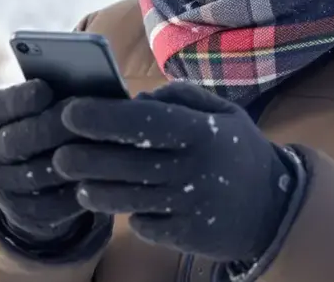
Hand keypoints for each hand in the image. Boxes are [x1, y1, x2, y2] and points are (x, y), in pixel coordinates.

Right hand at [0, 79, 91, 242]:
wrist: (32, 183)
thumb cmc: (44, 129)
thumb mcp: (38, 111)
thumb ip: (54, 97)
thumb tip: (85, 84)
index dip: (20, 99)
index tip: (45, 88)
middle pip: (18, 140)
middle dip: (53, 126)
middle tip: (85, 117)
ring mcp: (3, 188)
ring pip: (38, 173)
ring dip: (72, 157)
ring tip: (100, 143)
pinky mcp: (25, 214)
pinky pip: (53, 204)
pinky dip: (78, 188)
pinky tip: (99, 175)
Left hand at [53, 81, 294, 262]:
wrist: (274, 210)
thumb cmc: (236, 151)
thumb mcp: (221, 113)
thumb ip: (178, 96)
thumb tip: (133, 97)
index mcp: (201, 132)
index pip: (142, 122)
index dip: (102, 117)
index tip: (69, 111)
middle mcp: (193, 170)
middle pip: (124, 164)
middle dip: (83, 158)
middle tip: (58, 153)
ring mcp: (188, 207)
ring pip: (124, 199)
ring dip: (94, 190)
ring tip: (79, 180)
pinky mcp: (183, 237)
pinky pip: (141, 223)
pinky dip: (127, 213)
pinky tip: (119, 202)